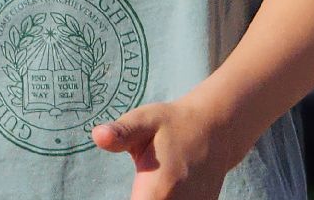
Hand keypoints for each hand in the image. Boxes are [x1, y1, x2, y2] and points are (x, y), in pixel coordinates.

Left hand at [92, 94, 250, 199]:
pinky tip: (161, 188)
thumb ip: (121, 133)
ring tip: (148, 185)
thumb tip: (98, 135)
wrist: (215, 129)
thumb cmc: (173, 124)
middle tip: (138, 185)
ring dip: (150, 199)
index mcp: (159, 191)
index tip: (132, 191)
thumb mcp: (144, 121)